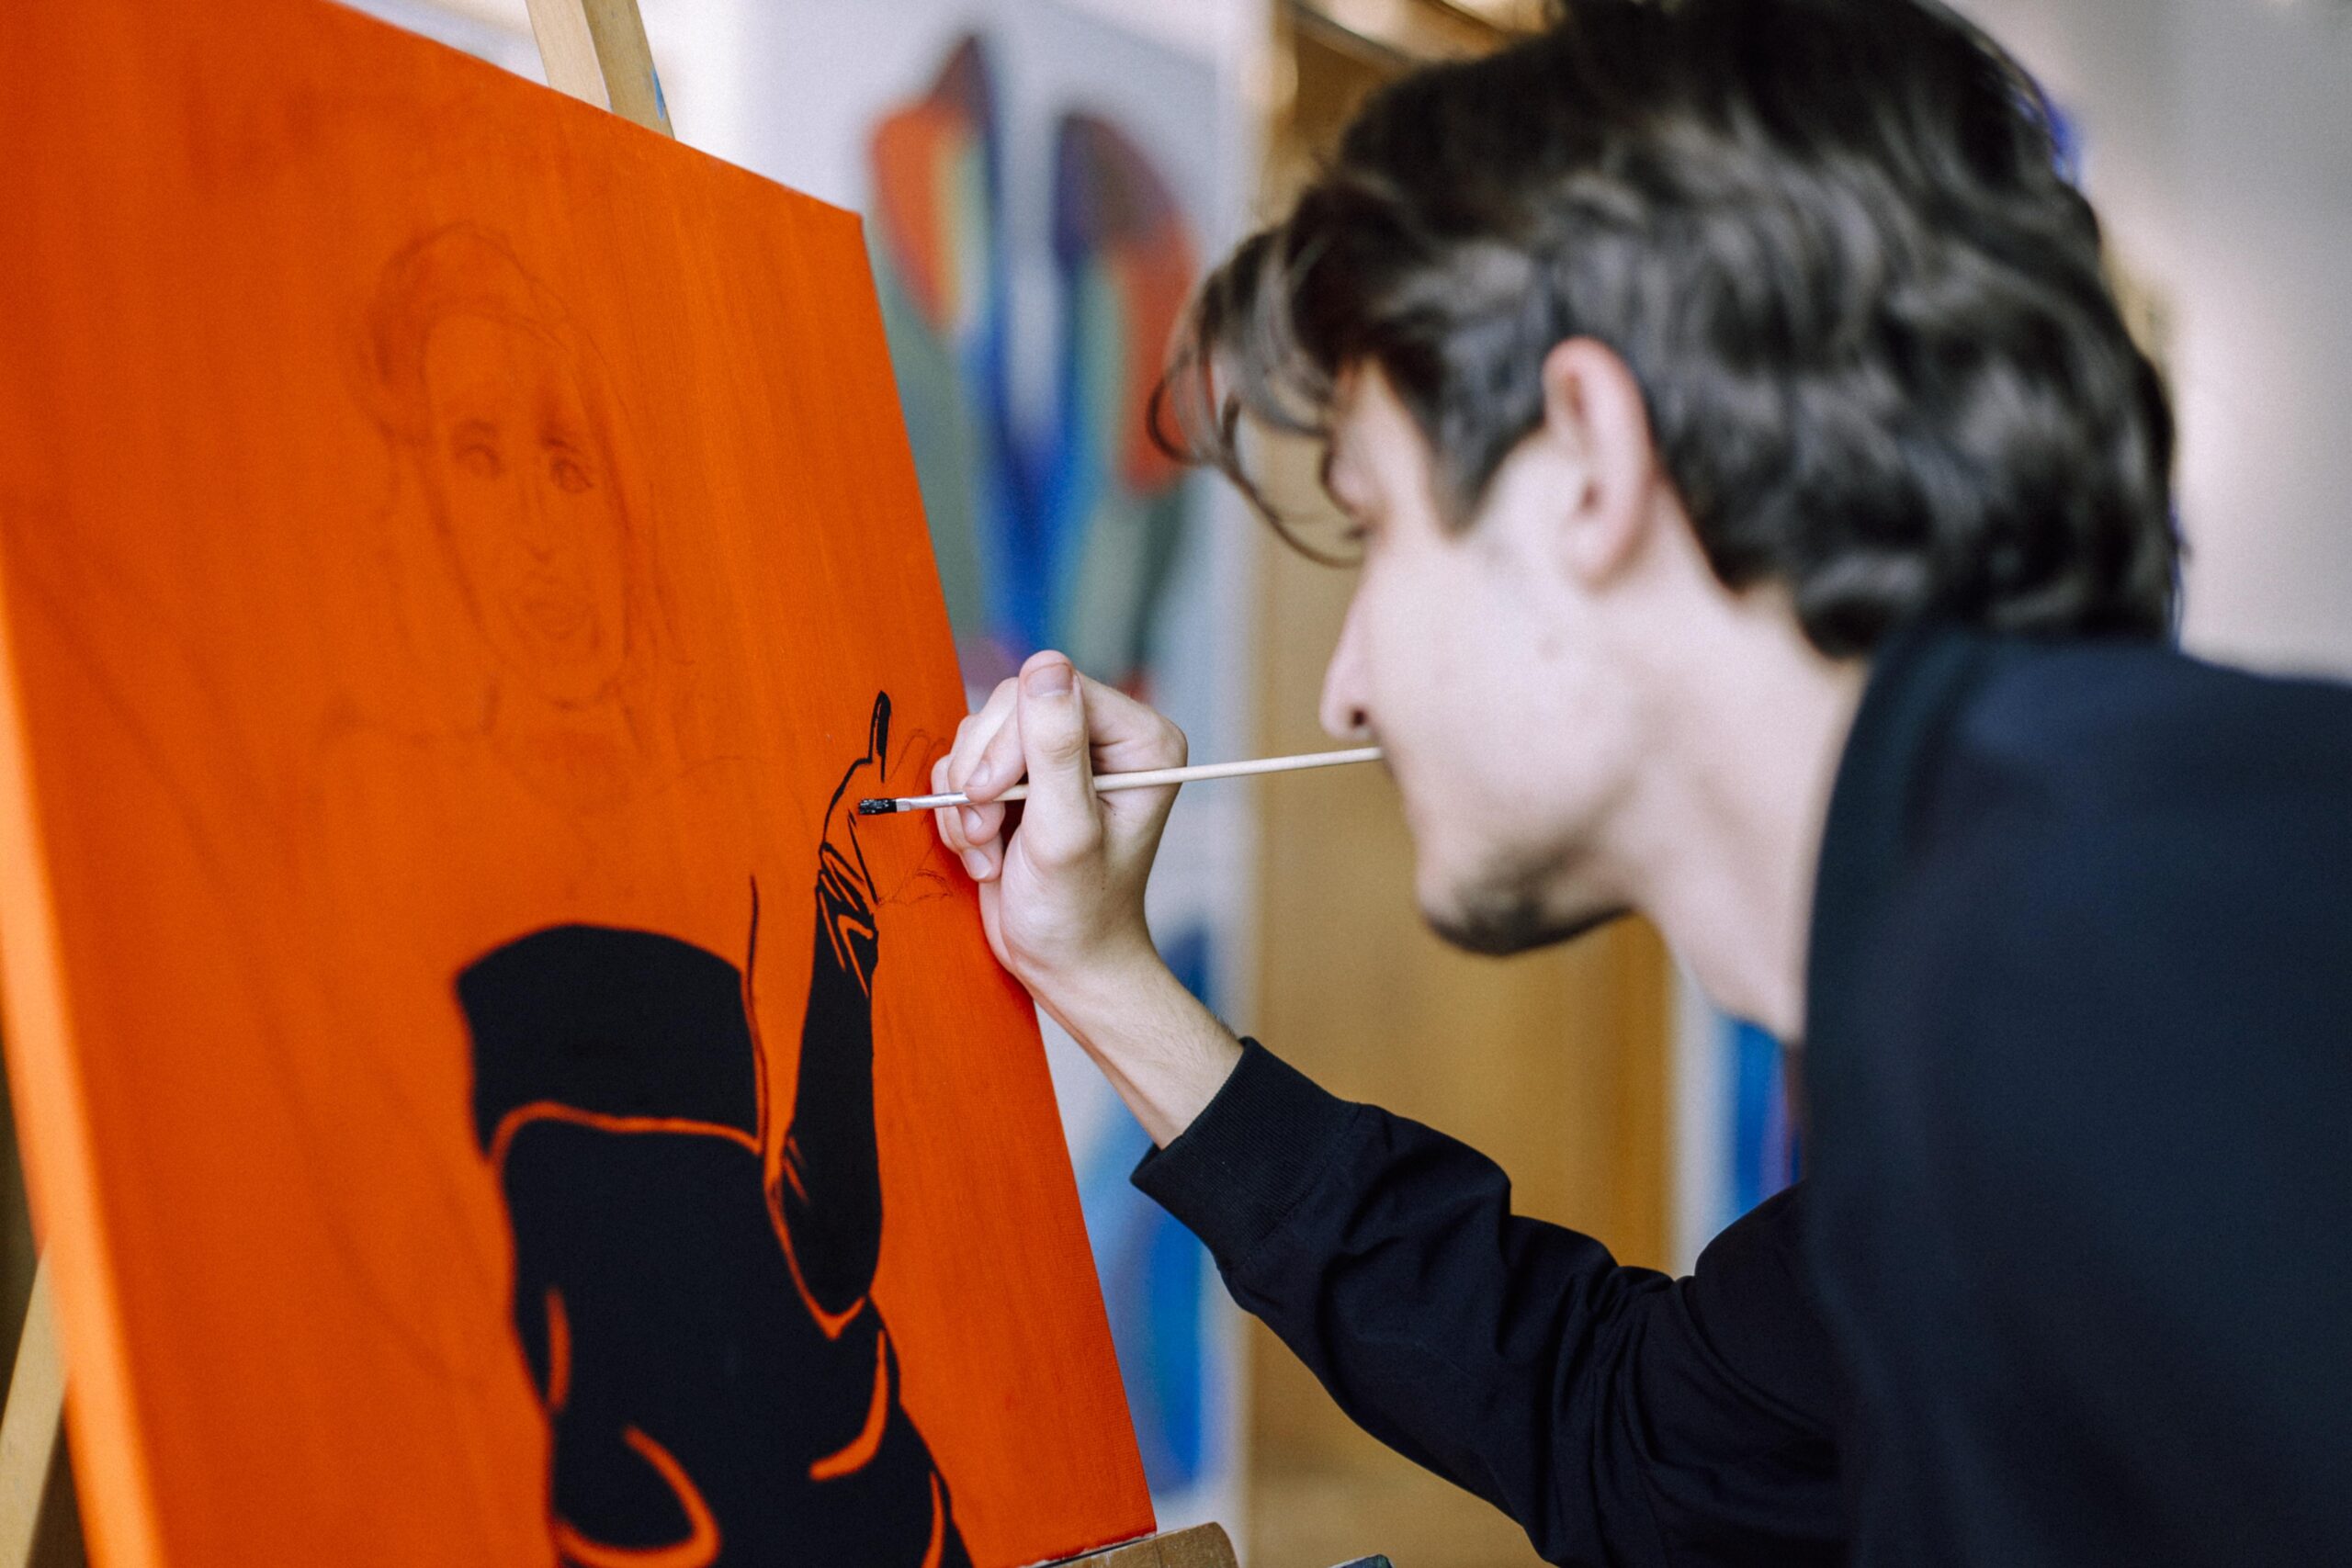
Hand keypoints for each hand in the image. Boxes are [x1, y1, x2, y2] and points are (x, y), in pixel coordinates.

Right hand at [934, 651, 1184, 990]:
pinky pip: (965, 762)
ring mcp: (1058, 756)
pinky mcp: (1021, 778)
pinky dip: (960, 810)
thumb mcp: (1065, 832)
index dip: (1009, 740)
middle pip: (1011, 705)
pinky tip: (984, 852)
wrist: (1062, 964)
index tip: (992, 797)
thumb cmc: (1078, 913)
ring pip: (980, 733)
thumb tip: (1046, 666)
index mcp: (1140, 740)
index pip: (1054, 690)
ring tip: (989, 852)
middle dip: (984, 775)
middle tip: (987, 832)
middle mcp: (1103, 738)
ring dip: (968, 800)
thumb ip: (1057, 749)